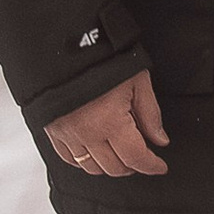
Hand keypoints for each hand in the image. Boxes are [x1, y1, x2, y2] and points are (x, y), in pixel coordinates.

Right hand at [46, 66, 168, 179]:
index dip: (151, 165)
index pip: (135, 157)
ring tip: (121, 155)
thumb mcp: (137, 80)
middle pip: (114, 168)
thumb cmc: (101, 57)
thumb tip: (159, 139)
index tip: (159, 166)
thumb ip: (150, 113)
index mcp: (110, 121)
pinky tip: (95, 153)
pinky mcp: (53, 130)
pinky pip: (69, 159)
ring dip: (110, 166)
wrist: (63, 45)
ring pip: (91, 167)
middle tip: (142, 157)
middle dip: (133, 166)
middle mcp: (87, 133)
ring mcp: (67, 134)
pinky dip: (84, 162)